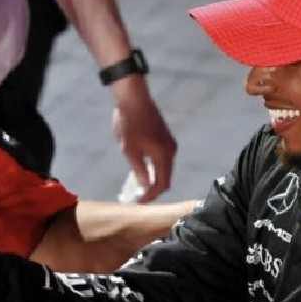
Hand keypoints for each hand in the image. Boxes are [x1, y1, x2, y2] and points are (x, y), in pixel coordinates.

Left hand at [111, 77, 176, 201]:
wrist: (134, 99)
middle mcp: (171, 150)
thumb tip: (145, 187)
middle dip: (153, 190)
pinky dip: (155, 168)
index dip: (150, 196)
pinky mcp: (165, 138)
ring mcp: (169, 143)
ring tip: (138, 186)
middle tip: (138, 197)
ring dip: (154, 179)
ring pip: (165, 169)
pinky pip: (163, 159)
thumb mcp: (130, 150)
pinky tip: (142, 170)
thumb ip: (139, 170)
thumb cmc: (129, 124)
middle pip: (166, 178)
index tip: (138, 202)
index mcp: (163, 155)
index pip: (161, 184)